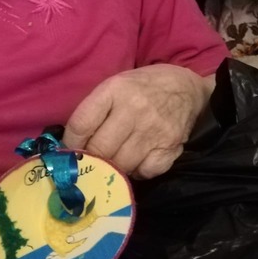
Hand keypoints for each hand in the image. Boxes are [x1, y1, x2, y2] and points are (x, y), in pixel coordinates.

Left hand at [46, 215, 130, 258]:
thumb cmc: (98, 226)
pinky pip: (73, 247)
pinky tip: (63, 245)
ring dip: (61, 253)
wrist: (107, 223)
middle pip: (69, 255)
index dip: (59, 257)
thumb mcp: (88, 230)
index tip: (51, 257)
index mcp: (84, 247)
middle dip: (58, 257)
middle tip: (48, 258)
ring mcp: (84, 245)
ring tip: (53, 253)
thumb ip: (78, 235)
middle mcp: (83, 248)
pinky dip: (66, 247)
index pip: (69, 255)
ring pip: (70, 251)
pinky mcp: (85, 240)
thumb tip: (66, 240)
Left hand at [64, 64, 213, 178]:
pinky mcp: (170, 148)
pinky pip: (144, 172)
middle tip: (91, 161)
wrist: (187, 88)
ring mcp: (153, 131)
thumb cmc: (143, 88)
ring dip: (113, 167)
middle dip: (90, 159)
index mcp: (115, 90)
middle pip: (99, 149)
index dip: (70, 143)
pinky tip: (137, 161)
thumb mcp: (115, 86)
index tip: (70, 150)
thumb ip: (94, 111)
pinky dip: (137, 172)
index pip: (81, 124)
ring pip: (120, 165)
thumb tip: (71, 145)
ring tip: (114, 160)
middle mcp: (134, 110)